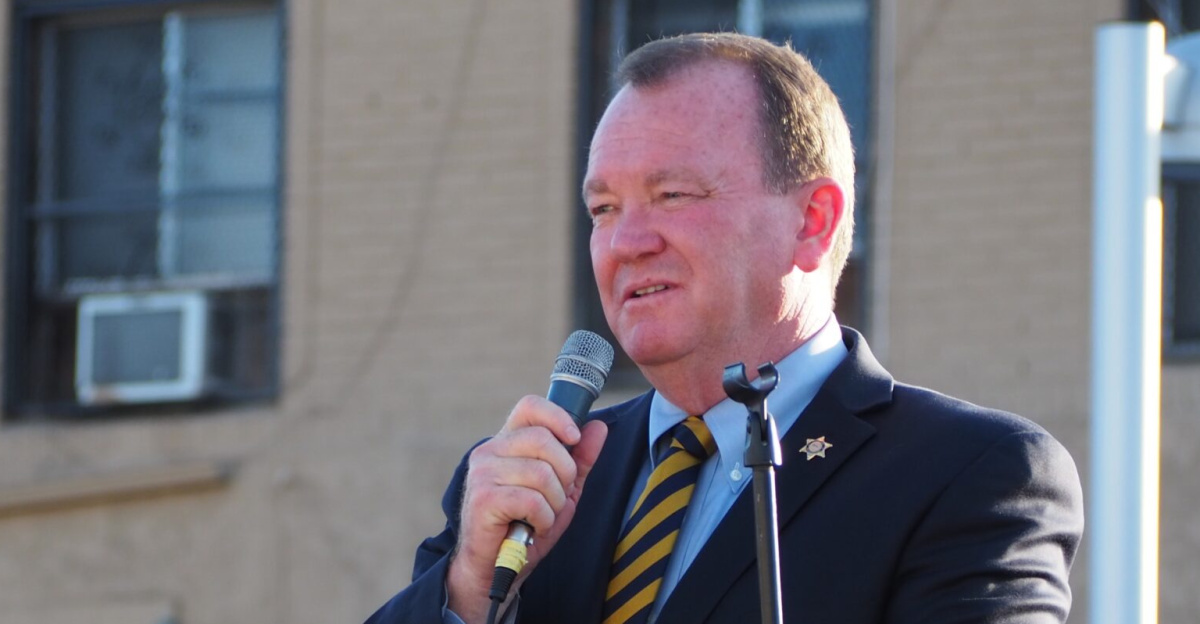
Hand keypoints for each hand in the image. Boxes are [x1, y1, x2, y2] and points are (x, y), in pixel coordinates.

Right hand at [446, 395, 608, 622]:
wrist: (495, 568)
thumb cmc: (527, 526)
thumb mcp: (561, 489)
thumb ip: (580, 458)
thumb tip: (598, 426)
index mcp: (506, 442)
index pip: (530, 406)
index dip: (557, 416)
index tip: (574, 438)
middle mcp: (489, 450)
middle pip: (544, 440)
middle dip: (565, 472)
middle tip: (556, 497)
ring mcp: (483, 473)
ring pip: (542, 473)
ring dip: (554, 502)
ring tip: (542, 516)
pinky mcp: (484, 498)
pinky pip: (533, 500)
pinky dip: (543, 519)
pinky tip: (533, 527)